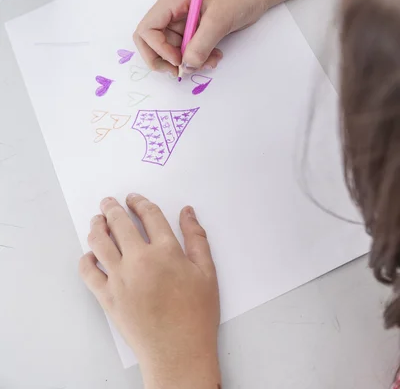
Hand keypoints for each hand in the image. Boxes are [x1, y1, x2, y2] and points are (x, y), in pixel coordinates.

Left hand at [79, 195, 220, 388]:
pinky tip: (91, 254)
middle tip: (108, 202)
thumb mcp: (207, 272)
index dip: (139, 202)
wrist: (178, 352)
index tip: (133, 198)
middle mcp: (140, 260)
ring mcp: (120, 278)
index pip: (149, 215)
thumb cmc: (196, 315)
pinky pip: (88, 272)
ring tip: (97, 221)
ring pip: (99, 242)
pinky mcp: (107, 297)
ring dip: (96, 226)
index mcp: (166, 251)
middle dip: (112, 207)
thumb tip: (187, 211)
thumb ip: (197, 238)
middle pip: (119, 223)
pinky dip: (86, 259)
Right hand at [133, 0, 268, 75]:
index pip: (147, 29)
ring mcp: (182, 22)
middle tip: (182, 71)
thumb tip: (187, 65)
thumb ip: (202, 44)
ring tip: (210, 61)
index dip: (157, 49)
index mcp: (172, 1)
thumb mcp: (220, 18)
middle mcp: (172, 12)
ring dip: (188, 62)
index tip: (178, 60)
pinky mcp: (194, 31)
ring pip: (172, 51)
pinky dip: (198, 59)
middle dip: (165, 60)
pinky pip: (187, 51)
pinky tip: (214, 57)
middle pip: (153, 43)